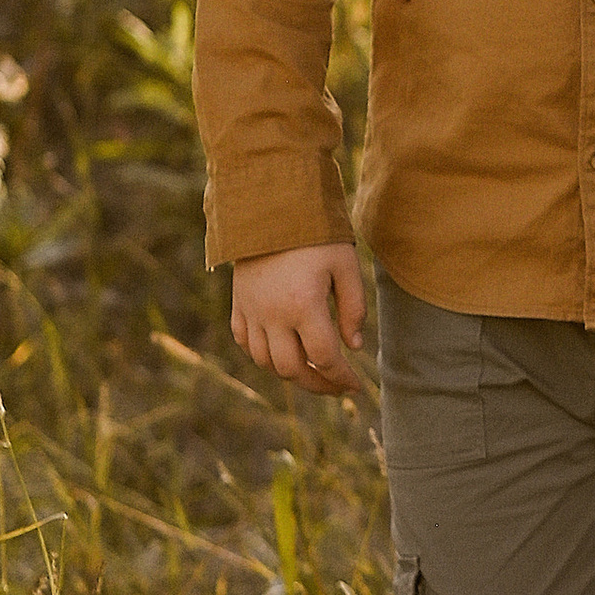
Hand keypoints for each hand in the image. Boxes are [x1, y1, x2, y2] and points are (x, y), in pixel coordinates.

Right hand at [231, 244, 366, 396]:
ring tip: (313, 371)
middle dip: (317, 384)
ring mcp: (251, 312)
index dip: (342, 378)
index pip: (324, 357)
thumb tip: (354, 347)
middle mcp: (273, 315)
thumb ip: (353, 308)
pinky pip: (245, 343)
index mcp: (304, 306)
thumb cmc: (316, 234)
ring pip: (266, 362)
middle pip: (292, 370)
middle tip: (336, 386)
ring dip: (290, 373)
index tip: (355, 387)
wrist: (271, 208)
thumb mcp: (345, 265)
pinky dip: (263, 356)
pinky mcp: (239, 304)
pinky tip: (281, 353)